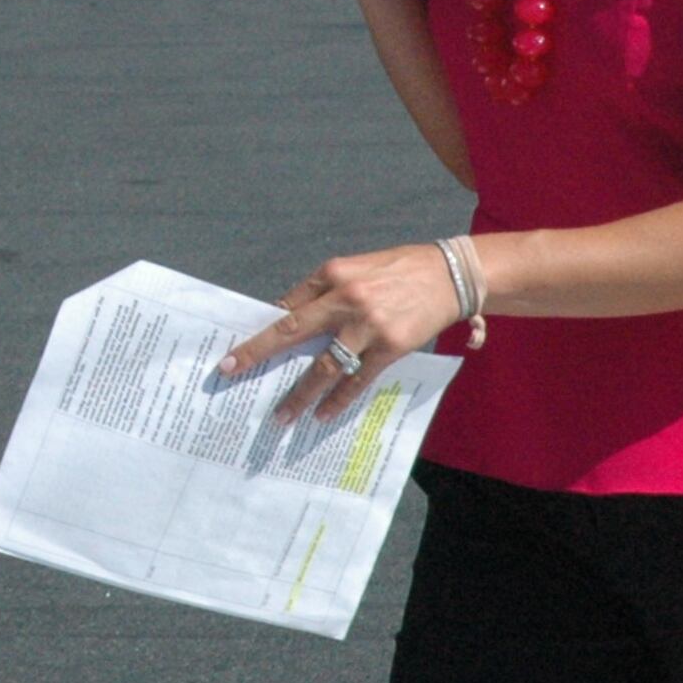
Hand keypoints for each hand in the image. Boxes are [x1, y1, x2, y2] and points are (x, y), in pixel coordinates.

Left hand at [220, 244, 463, 425]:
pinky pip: (358, 380)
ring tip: (282, 415)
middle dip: (259, 352)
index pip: (289, 305)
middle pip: (293, 331)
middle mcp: (347, 298)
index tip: (239, 348)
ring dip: (300, 393)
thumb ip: (325, 290)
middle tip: (231, 370)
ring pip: (324, 366)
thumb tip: (291, 316)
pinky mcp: (390, 347)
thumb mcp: (357, 267)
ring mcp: (368, 325)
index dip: (263, 328)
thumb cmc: (399, 269)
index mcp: (333, 274)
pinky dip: (339, 399)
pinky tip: (323, 414)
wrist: (450, 275)